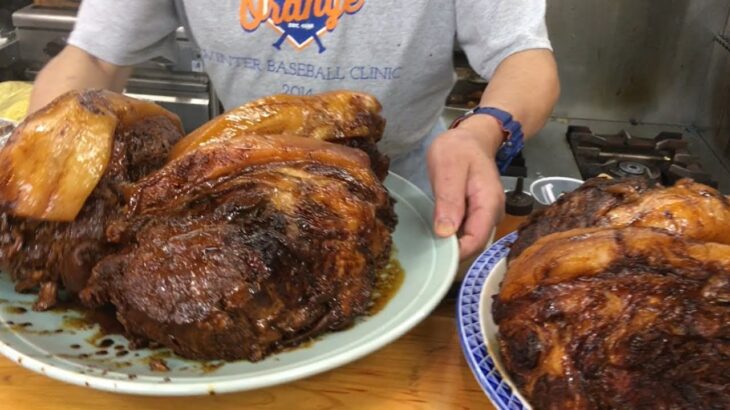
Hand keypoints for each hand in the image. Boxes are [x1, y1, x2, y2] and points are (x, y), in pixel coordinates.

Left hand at [427, 115, 505, 259]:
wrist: (471, 138)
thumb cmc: (459, 149)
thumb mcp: (448, 169)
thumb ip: (449, 200)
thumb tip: (445, 232)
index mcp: (489, 204)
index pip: (476, 241)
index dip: (456, 253)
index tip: (433, 254)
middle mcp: (492, 214)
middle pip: (473, 245)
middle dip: (451, 250)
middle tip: (424, 246)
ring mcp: (486, 215)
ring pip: (468, 240)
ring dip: (450, 243)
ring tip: (427, 238)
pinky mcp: (477, 215)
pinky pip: (465, 232)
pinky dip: (451, 234)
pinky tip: (436, 228)